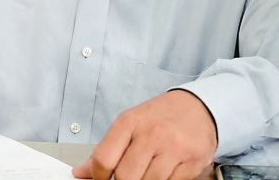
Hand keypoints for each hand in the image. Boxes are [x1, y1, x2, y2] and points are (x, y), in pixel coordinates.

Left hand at [72, 90, 216, 179]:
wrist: (197, 107)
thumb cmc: (159, 117)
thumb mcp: (128, 125)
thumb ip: (106, 150)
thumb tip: (81, 172)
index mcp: (129, 122)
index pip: (104, 159)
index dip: (98, 177)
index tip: (102, 179)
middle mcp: (151, 134)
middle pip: (125, 177)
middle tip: (126, 177)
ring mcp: (173, 148)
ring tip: (147, 172)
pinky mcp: (193, 162)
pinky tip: (164, 172)